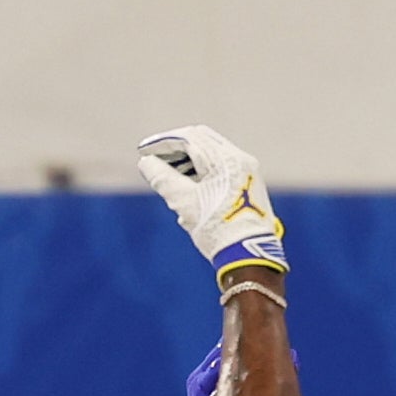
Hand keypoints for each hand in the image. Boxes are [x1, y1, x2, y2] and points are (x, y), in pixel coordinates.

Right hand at [135, 127, 284, 283]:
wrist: (250, 258)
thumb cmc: (217, 229)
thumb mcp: (184, 203)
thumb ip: (163, 178)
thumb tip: (146, 162)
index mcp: (226, 159)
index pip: (190, 137)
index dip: (164, 142)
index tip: (145, 152)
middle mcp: (240, 159)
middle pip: (202, 142)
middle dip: (176, 150)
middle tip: (156, 162)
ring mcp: (247, 172)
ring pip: (212, 155)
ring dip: (189, 162)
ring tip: (169, 179)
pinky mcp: (249, 186)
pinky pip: (222, 168)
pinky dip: (203, 172)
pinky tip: (189, 189)